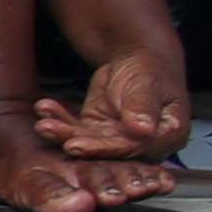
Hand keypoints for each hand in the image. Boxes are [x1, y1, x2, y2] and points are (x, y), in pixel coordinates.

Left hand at [34, 48, 187, 161]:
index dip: (109, 148)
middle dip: (80, 144)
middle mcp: (143, 145)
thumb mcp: (149, 84)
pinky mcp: (97, 134)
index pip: (136, 148)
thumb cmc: (151, 70)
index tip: (82, 144)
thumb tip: (143, 131)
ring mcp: (117, 140)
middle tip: (55, 135)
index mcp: (168, 136)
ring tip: (44, 124)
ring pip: (88, 142)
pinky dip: (59, 121)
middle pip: (109, 150)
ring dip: (63, 133)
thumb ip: (144, 107)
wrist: (136, 60)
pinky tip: (44, 109)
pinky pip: (76, 130)